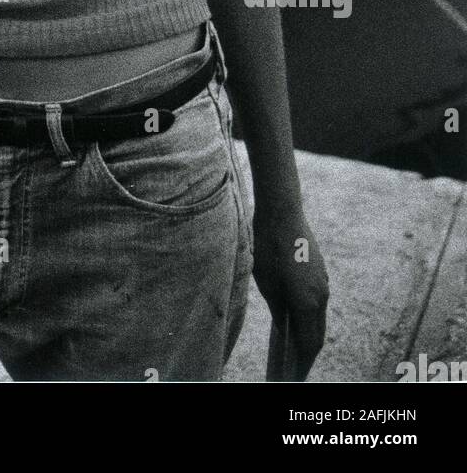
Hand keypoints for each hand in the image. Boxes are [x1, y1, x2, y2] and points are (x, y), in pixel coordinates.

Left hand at [252, 208, 328, 379]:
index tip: (290, 378)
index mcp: (307, 303)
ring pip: (319, 320)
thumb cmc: (268, 247)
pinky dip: (309, 319)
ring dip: (309, 337)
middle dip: (306, 356)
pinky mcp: (320, 274)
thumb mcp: (266, 282)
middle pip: (316, 336)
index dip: (300, 365)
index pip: (307, 345)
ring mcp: (324, 284)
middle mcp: (321, 297)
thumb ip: (277, 309)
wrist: (283, 211)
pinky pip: (318, 304)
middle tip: (292, 372)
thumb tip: (283, 327)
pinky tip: (296, 322)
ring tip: (293, 351)